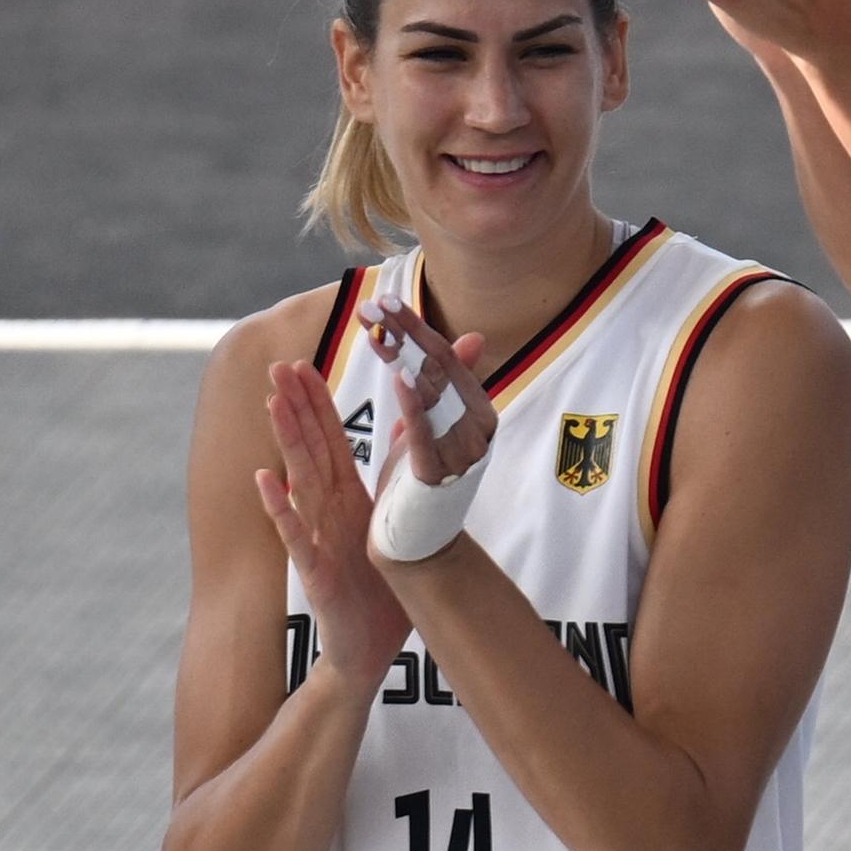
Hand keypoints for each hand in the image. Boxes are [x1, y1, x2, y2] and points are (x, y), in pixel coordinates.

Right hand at [256, 358, 410, 687]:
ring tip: (271, 404)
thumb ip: (400, 471)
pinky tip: (265, 482)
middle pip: (310, 450)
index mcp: (348, 498)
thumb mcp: (393, 523)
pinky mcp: (316, 573)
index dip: (315, 402)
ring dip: (286, 443)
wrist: (373, 651)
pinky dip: (280, 509)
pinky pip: (296, 537)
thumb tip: (413, 422)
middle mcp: (329, 511)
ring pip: (301, 483)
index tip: (300, 364)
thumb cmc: (381, 586)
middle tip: (277, 366)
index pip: (330, 440)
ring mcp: (319, 539)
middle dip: (295, 408)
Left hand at [360, 294, 493, 495]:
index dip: (414, 329)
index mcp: (478, 412)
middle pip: (438, 369)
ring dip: (402, 356)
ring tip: (376, 328)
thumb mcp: (433, 427)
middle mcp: (476, 428)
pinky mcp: (437, 475)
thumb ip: (445, 384)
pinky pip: (425, 434)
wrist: (422, 548)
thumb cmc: (422, 486)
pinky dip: (414, 404)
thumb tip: (475, 336)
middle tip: (372, 305)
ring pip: (431, 394)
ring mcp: (460, 451)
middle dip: (403, 334)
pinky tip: (400, 377)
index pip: (444, 359)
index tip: (383, 302)